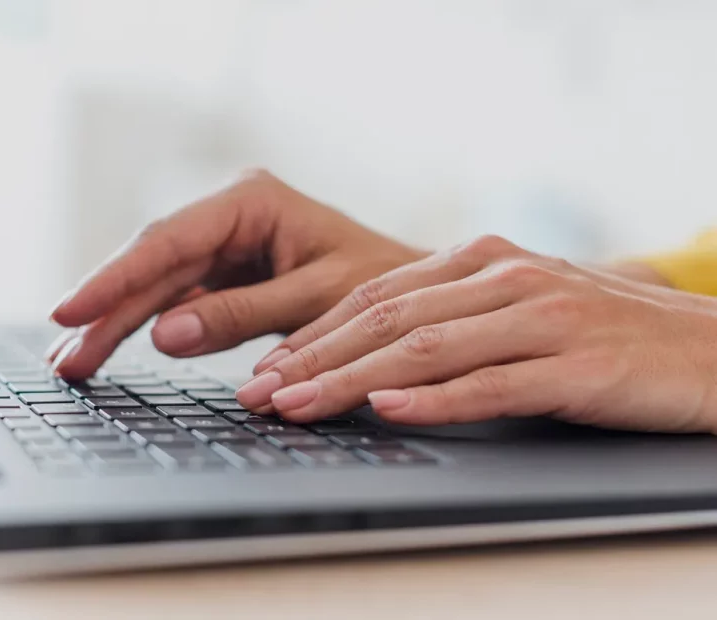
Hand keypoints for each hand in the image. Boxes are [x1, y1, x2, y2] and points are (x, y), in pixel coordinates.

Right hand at [48, 170, 428, 378]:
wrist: (417, 292)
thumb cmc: (385, 283)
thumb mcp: (317, 298)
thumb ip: (241, 314)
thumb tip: (165, 334)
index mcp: (251, 201)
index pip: (168, 241)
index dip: (115, 279)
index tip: (70, 311)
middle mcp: (230, 216)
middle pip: (153, 265)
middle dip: (105, 310)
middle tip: (63, 358)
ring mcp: (226, 245)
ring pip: (157, 285)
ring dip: (115, 322)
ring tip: (72, 361)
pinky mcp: (227, 274)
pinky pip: (177, 301)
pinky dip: (145, 326)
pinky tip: (108, 346)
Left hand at [236, 235, 716, 433]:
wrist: (710, 348)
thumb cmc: (604, 333)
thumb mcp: (518, 308)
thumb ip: (453, 320)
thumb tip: (375, 360)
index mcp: (483, 260)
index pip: (376, 295)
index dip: (315, 333)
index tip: (268, 366)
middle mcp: (504, 278)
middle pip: (387, 318)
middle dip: (313, 358)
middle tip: (260, 392)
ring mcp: (542, 318)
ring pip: (427, 348)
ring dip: (352, 380)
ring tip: (299, 406)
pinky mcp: (578, 364)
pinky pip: (493, 383)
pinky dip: (435, 399)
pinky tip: (389, 410)